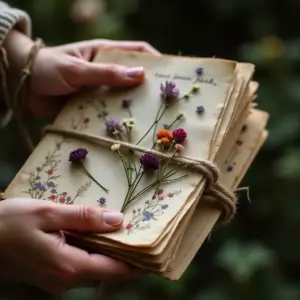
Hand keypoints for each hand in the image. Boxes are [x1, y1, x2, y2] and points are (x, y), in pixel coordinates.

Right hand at [0, 198, 140, 293]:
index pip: (115, 270)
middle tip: (144, 237)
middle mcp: (65, 279)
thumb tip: (118, 220)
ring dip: (111, 254)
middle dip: (127, 257)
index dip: (138, 265)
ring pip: (95, 269)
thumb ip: (85, 218)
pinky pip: (82, 265)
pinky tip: (98, 236)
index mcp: (68, 265)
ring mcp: (57, 279)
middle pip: (107, 271)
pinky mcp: (51, 274)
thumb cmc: (8, 223)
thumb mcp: (48, 212)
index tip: (157, 257)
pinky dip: (95, 253)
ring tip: (126, 233)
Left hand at [3, 30, 159, 117]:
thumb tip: (141, 75)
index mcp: (104, 53)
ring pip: (122, 99)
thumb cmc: (47, 67)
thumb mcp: (77, 68)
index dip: (155, 59)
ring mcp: (99, 91)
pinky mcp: (91, 107)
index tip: (171, 73)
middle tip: (164, 103)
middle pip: (133, 79)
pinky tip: (124, 131)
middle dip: (148, 90)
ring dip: (132, 109)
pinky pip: (107, 113)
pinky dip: (115, 121)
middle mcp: (105, 72)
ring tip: (149, 121)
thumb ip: (106, 73)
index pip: (137, 51)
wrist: (21, 85)